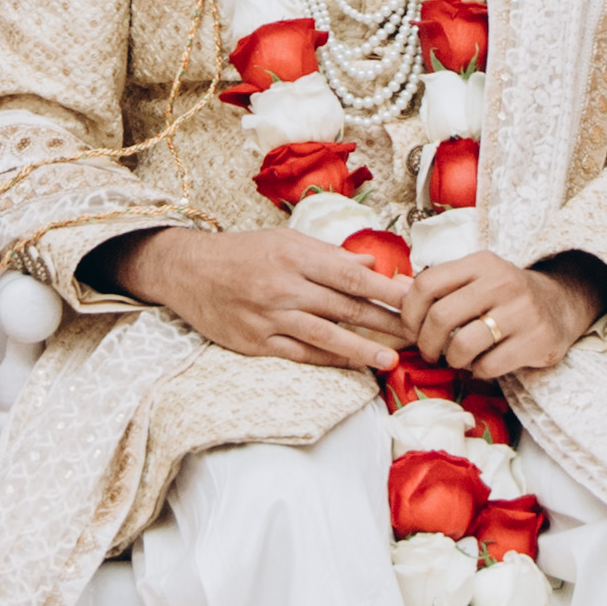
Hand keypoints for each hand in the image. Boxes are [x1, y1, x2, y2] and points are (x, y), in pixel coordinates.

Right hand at [115, 224, 410, 371]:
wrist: (189, 271)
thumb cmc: (243, 251)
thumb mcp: (285, 239)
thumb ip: (329, 253)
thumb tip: (371, 261)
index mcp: (296, 255)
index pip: (351, 275)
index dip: (386, 289)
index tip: (416, 298)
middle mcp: (284, 286)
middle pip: (345, 307)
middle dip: (385, 321)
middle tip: (418, 332)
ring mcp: (270, 317)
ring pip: (325, 335)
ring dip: (362, 349)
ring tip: (392, 359)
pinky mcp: (256, 342)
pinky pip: (300, 354)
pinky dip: (329, 360)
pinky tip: (353, 366)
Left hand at [409, 249, 606, 381]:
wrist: (561, 304)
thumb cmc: (505, 296)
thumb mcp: (475, 279)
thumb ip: (437, 286)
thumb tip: (392, 288)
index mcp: (480, 263)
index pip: (427, 284)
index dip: (409, 313)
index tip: (412, 329)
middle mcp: (501, 282)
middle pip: (441, 317)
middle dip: (427, 343)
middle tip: (430, 352)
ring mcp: (522, 311)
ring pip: (464, 345)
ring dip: (453, 360)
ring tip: (458, 359)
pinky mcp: (537, 340)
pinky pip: (489, 365)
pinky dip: (478, 371)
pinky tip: (483, 364)